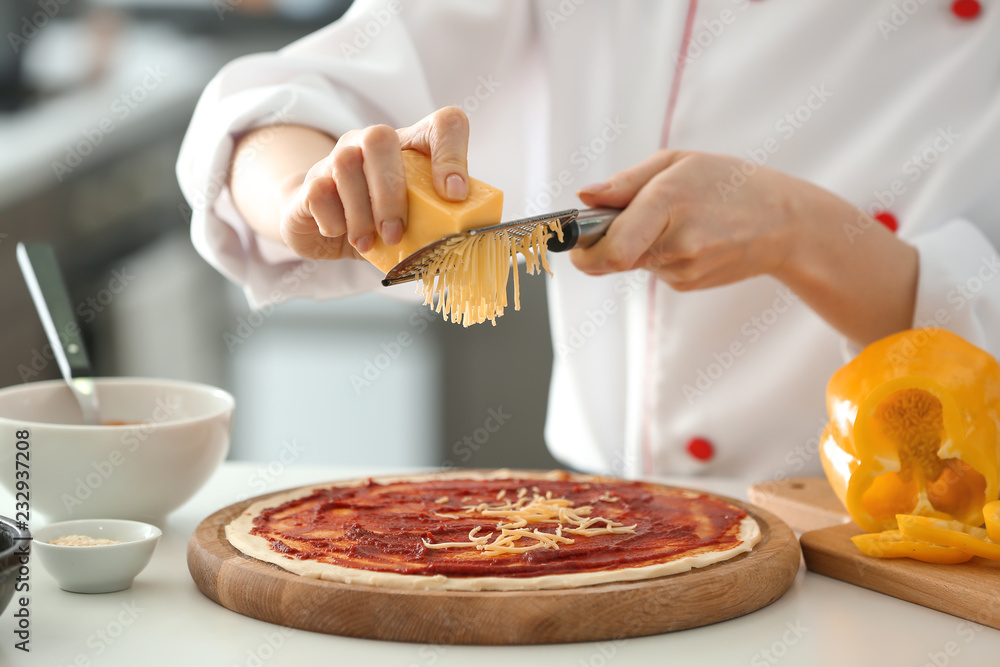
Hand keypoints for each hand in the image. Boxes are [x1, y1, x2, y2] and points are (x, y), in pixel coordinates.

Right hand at [278, 106, 471, 259]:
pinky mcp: (311, 182)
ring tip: (369, 243)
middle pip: (379, 137)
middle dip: (390, 191)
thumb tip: (464, 246)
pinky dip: (334, 220)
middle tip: (396, 232)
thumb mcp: (414, 221)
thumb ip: (436, 224)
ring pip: (345, 163)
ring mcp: (337, 158)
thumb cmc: (380, 221)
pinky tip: (343, 236)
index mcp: (411, 146)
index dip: (452, 154)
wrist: (323, 224)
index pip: (444, 124)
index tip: (454, 195)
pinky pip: (318, 191)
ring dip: (360, 211)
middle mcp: (372, 143)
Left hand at [570, 150, 805, 288]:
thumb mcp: (678, 163)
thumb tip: (584, 197)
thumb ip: (625, 183)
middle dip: (602, 243)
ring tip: (671, 219)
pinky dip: (656, 252)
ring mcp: (683, 270)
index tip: (571, 239)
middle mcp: (677, 243)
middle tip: (610, 223)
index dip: (583, 250)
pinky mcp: (686, 285)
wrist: (784, 224)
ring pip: (631, 262)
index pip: (611, 249)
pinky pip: (652, 268)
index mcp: (669, 203)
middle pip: (612, 259)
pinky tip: (686, 236)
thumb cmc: (729, 183)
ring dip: (634, 243)